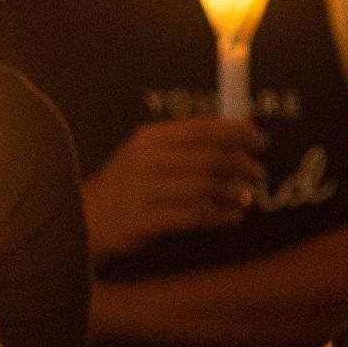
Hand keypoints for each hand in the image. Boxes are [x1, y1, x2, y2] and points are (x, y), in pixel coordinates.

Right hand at [82, 116, 266, 256]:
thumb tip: (238, 126)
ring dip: (234, 192)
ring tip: (246, 196)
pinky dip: (221, 215)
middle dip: (242, 164)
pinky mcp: (146, 220)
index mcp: (149, 137)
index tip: (260, 139)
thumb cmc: (128, 182)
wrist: (87, 216)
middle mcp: (146, 161)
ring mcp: (145, 191)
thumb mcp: (149, 151)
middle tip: (259, 172)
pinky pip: (195, 217)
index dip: (235, 132)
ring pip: (206, 189)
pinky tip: (233, 215)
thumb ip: (189, 139)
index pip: (201, 129)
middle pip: (208, 158)